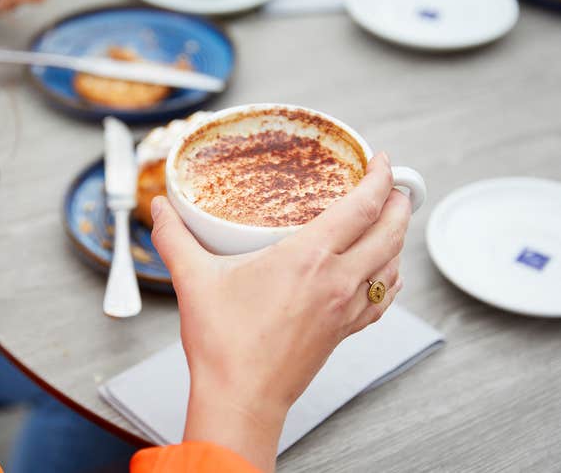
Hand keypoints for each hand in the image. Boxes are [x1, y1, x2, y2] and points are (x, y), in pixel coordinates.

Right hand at [151, 153, 410, 471]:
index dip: (381, 178)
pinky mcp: (344, 332)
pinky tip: (385, 273)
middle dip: (400, 202)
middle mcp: (337, 281)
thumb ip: (174, 238)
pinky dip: (391, 278)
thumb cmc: (224, 346)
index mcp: (309, 259)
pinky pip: (383, 299)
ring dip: (399, 237)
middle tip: (396, 183)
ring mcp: (345, 310)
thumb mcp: (193, 281)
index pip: (363, 207)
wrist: (241, 399)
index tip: (381, 161)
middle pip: (391, 232)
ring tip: (393, 220)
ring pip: (393, 265)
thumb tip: (160, 209)